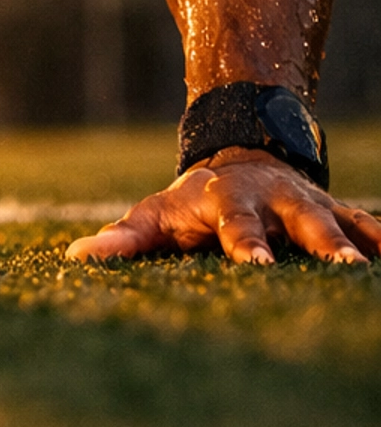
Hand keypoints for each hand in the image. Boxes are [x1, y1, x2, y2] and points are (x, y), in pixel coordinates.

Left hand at [67, 145, 380, 265]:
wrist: (241, 156)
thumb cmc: (190, 201)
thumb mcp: (155, 214)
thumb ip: (123, 239)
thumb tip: (76, 258)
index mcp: (227, 201)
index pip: (237, 226)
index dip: (247, 245)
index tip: (258, 266)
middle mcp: (274, 199)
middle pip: (300, 220)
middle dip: (321, 242)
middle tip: (341, 267)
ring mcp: (310, 204)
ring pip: (340, 221)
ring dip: (358, 243)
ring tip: (369, 270)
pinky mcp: (337, 214)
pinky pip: (368, 226)